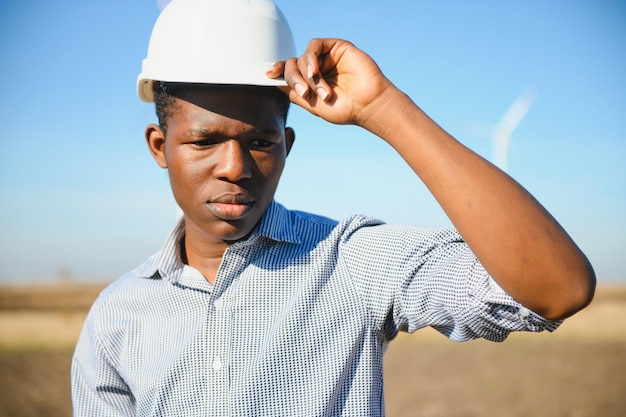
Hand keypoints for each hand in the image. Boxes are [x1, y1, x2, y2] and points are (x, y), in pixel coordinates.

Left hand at [267, 38, 393, 126]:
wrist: (367, 105)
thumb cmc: (345, 109)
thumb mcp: (313, 105)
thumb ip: (294, 94)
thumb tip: (275, 83)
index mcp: (311, 82)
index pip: (289, 72)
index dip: (278, 71)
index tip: (269, 75)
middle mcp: (318, 68)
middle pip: (293, 64)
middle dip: (294, 79)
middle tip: (304, 92)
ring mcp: (327, 57)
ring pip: (302, 57)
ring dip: (308, 75)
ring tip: (322, 91)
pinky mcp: (337, 47)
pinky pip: (315, 45)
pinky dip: (311, 57)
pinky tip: (315, 71)